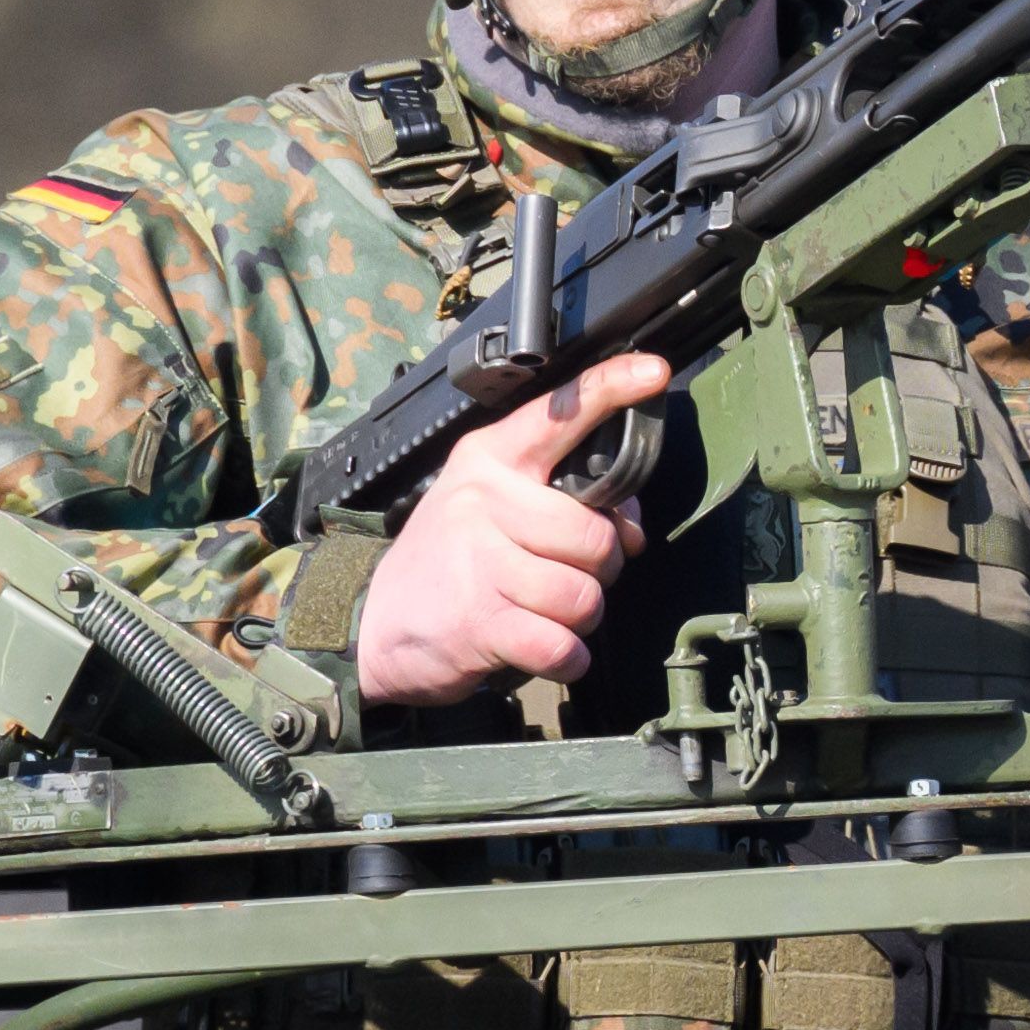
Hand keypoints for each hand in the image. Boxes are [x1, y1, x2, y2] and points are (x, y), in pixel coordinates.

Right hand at [355, 352, 670, 703]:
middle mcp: (484, 500)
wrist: (375, 625)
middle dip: (600, 570)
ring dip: (580, 618)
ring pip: (583, 596)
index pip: (556, 413)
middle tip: (569, 576)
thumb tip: (630, 527)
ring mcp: (479, 562)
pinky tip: (547, 650)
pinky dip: (568, 659)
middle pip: (593, 535)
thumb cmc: (447, 563)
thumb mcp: (489, 509)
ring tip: (548, 614)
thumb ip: (560, 502)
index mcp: (490, 459)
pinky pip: (561, 645)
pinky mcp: (480, 623)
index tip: (653, 370)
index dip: (610, 389)